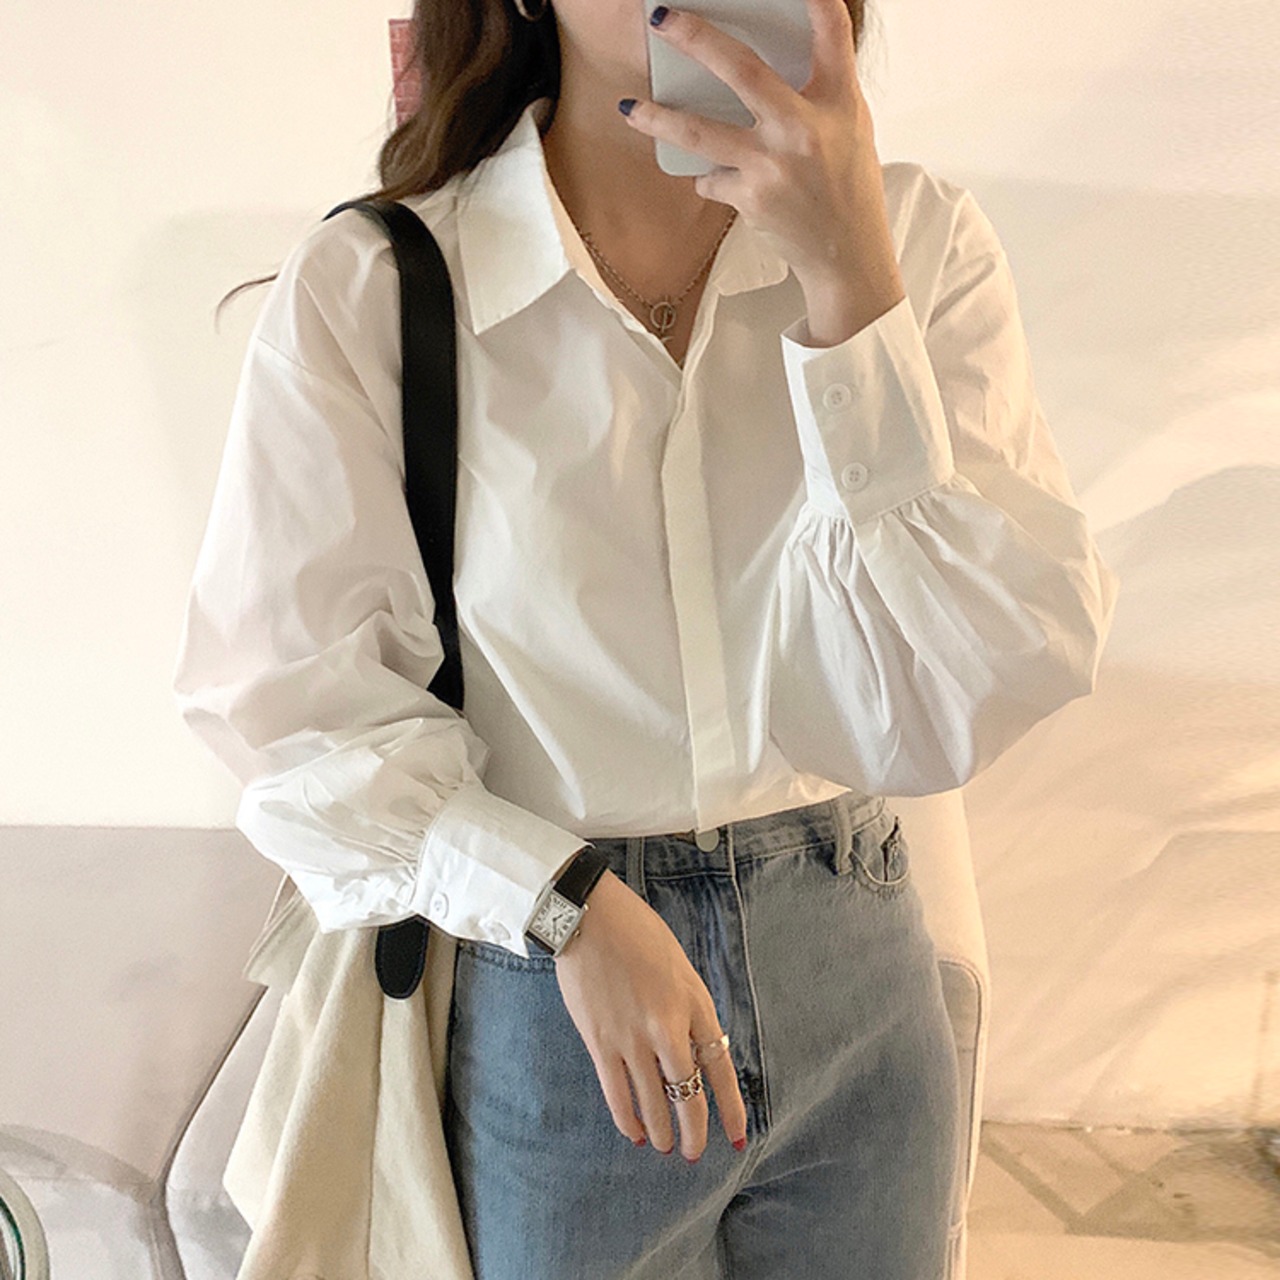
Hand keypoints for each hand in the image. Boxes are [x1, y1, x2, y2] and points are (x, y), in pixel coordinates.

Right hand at [553, 869, 748, 1159]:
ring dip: (662, 1132)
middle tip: (693, 1153)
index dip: (731, 1108)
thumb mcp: (679, 967)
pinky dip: (628, 1119)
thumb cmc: (636, 932)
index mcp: (694, 1002)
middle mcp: (668, 1026)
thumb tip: (689, 1049)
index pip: (720, 1068)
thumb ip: (687, 1008)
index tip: (737, 1136)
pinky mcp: (600, 1042)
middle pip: (688, 1095)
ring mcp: (632, 1037)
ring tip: (666, 1147)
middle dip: (694, 1132)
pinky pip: (617, 1094)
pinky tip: (635, 1133)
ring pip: (653, 1103)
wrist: (589, 915)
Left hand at [621, 0, 904, 302]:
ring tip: (629, 109)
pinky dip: (708, 175)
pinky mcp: (751, 198)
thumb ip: (819, 89)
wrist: (845, 253)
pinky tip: (715, 178)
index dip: (817, 0)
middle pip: (742, 70)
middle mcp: (804, 128)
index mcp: (838, 102)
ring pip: (701, 133)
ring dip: (658, 119)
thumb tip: (767, 56)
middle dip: (695, 38)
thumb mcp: (849, 126)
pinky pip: (711, 177)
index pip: (832, 35)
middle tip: (660, 18)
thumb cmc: (846, 184)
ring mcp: (773, 165)